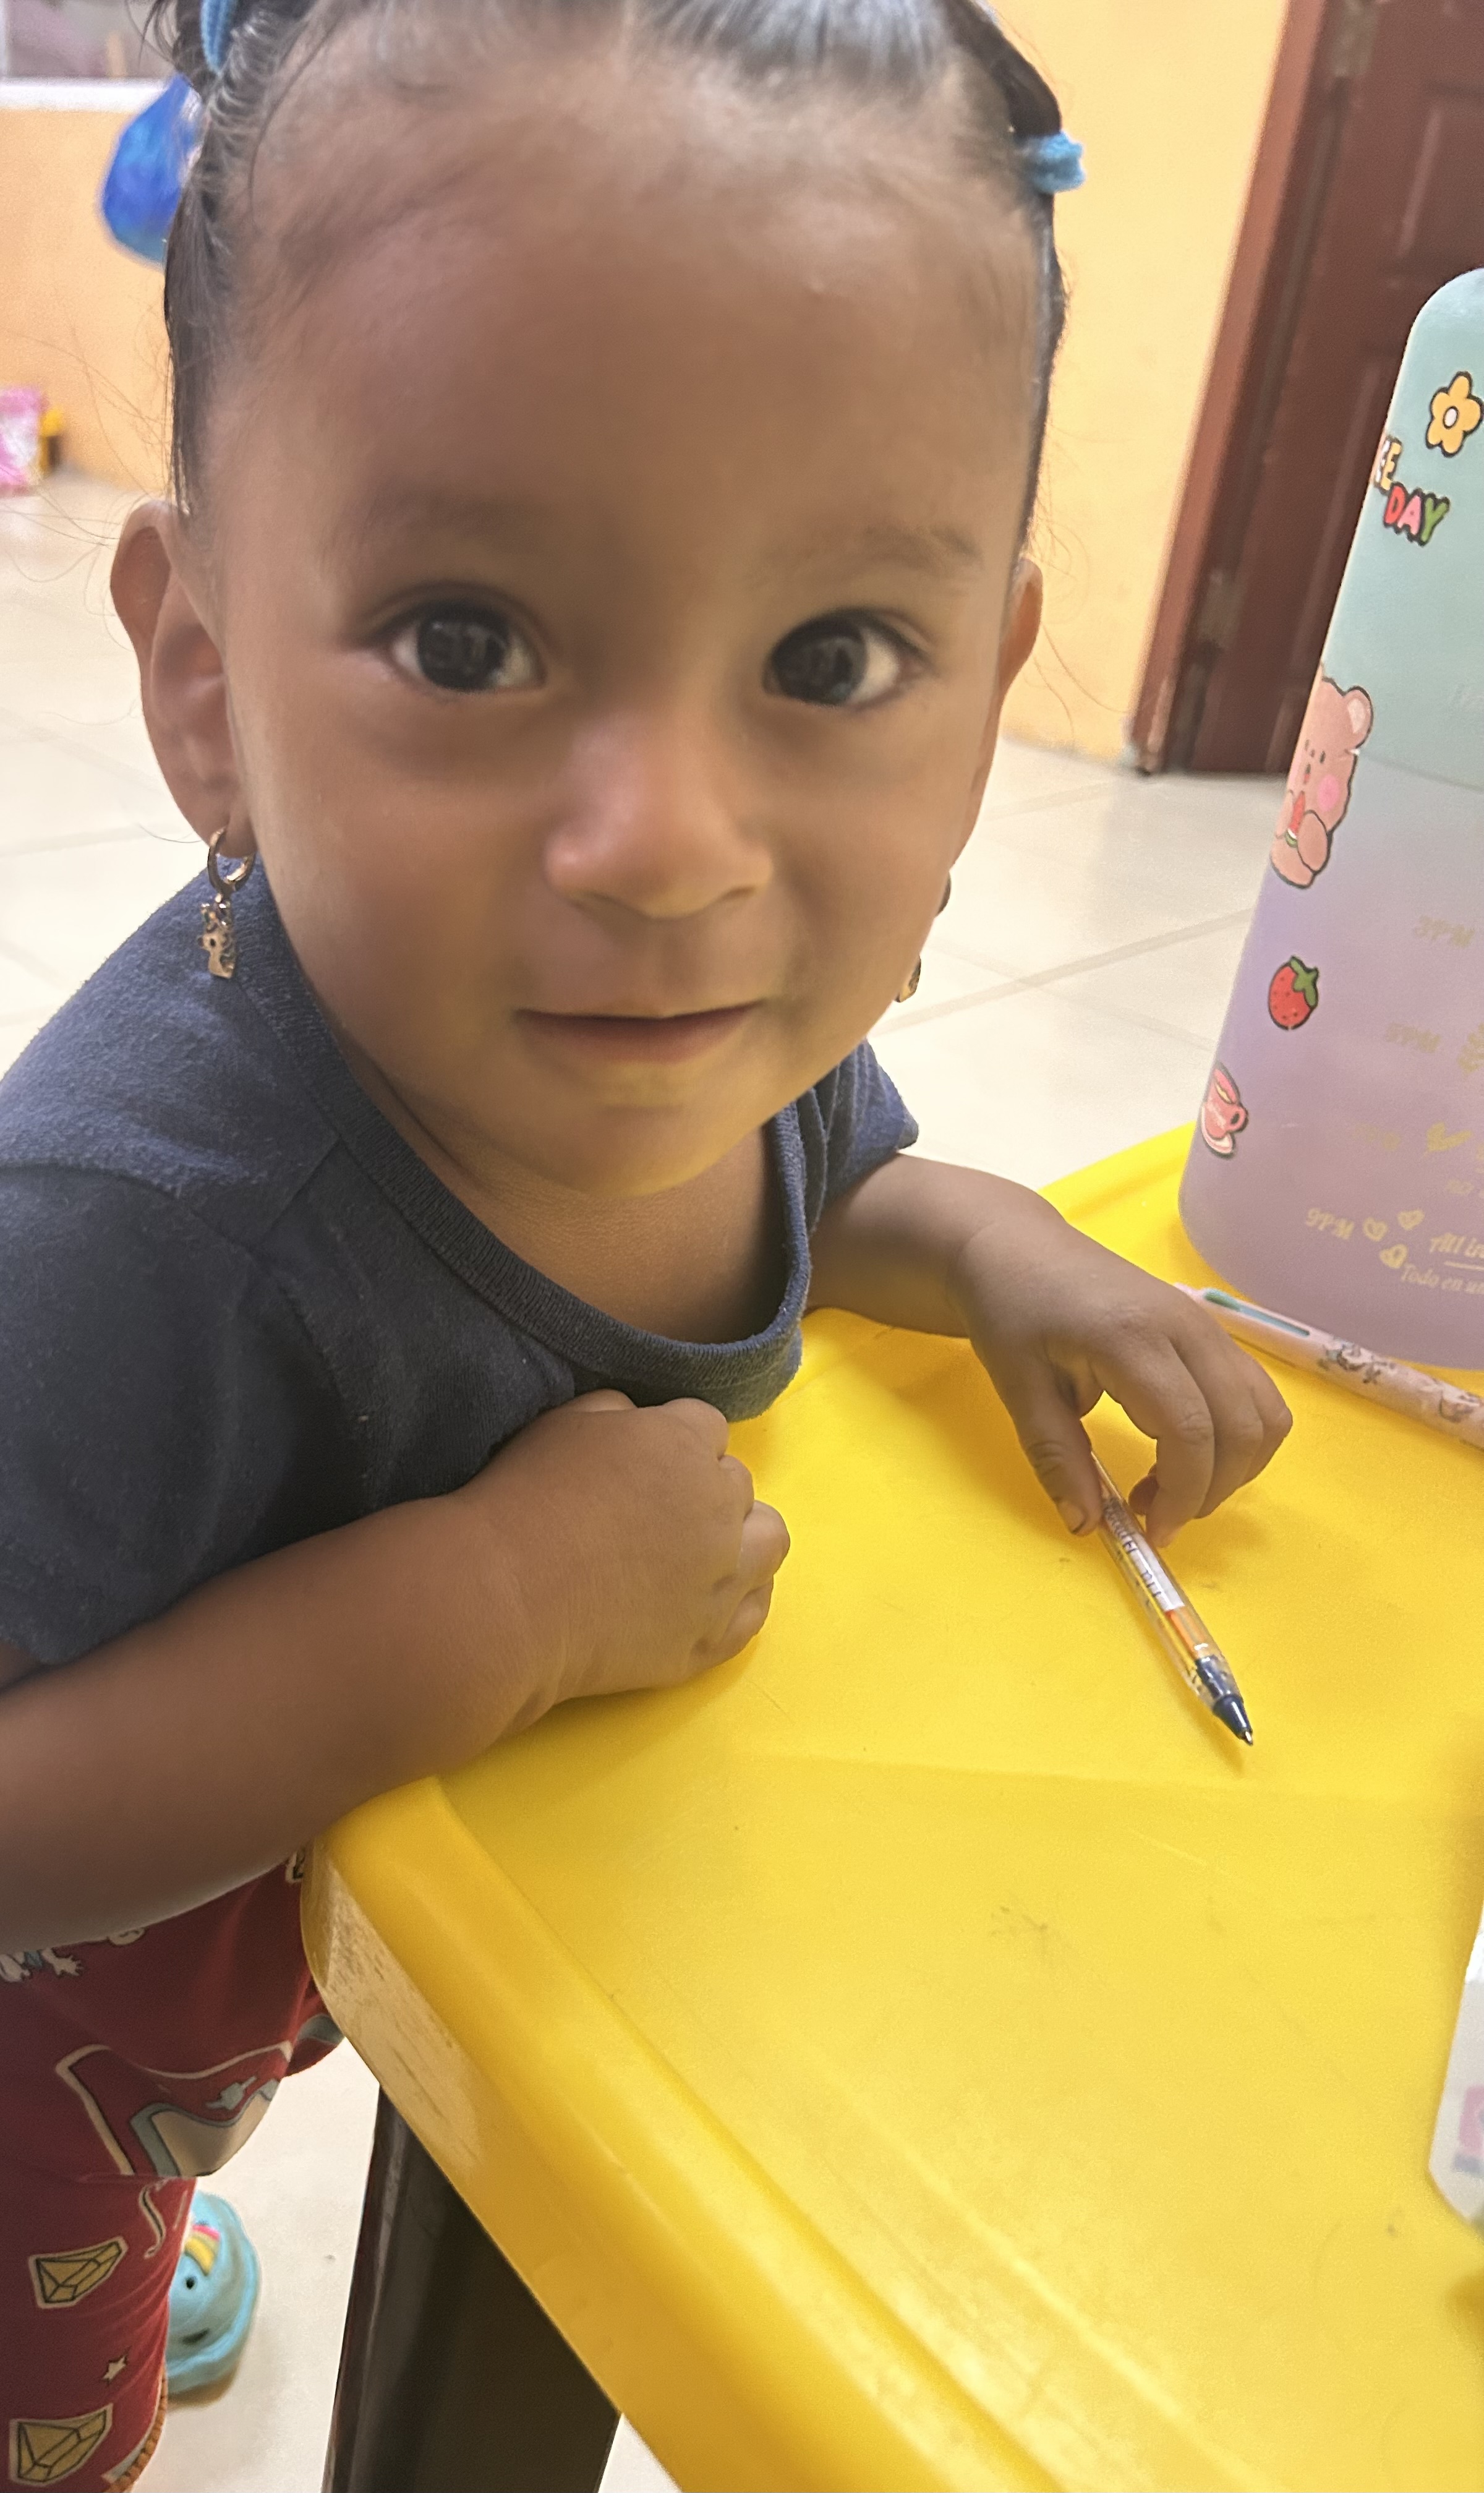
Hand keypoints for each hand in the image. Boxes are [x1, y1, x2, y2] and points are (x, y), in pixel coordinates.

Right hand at [454, 1393, 788, 1730]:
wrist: (505, 1599)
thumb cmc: (526, 1502)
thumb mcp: (564, 1424)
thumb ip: (617, 1412)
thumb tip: (640, 1424)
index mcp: (685, 1445)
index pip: (707, 1427)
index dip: (673, 1441)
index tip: (639, 1463)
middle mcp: (719, 1509)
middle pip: (737, 1484)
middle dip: (703, 1488)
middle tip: (653, 1511)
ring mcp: (722, 1580)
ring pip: (770, 1541)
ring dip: (744, 1536)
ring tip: (701, 1550)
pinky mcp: (709, 1640)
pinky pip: (756, 1612)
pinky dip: (742, 1597)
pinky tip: (712, 1593)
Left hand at [955, 1212, 1290, 1546]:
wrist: (1016, 1247)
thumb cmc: (1011, 1310)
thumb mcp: (1018, 1389)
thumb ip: (1056, 1458)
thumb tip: (1086, 1525)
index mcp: (1132, 1339)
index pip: (1191, 1430)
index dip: (1182, 1494)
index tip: (1150, 1532)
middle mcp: (1186, 1327)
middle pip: (1241, 1426)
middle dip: (1212, 1489)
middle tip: (1157, 1514)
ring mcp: (1204, 1324)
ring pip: (1264, 1410)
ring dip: (1234, 1465)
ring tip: (1172, 1485)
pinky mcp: (1209, 1328)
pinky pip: (1254, 1393)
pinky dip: (1239, 1437)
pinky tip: (1187, 1451)